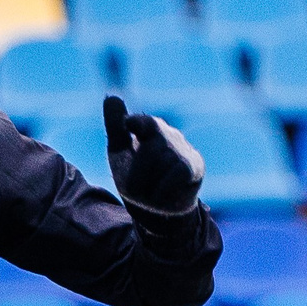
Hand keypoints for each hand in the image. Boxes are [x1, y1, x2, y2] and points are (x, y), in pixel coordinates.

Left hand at [102, 95, 205, 214]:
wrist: (155, 209)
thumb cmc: (137, 177)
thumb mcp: (121, 152)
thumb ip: (116, 127)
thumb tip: (112, 96)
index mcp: (149, 129)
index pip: (144, 123)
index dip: (138, 124)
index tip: (129, 125)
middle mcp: (169, 135)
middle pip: (150, 153)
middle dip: (138, 177)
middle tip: (137, 189)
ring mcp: (184, 150)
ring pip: (163, 167)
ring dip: (150, 186)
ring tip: (152, 191)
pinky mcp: (195, 167)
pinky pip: (176, 176)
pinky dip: (163, 191)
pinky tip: (163, 195)